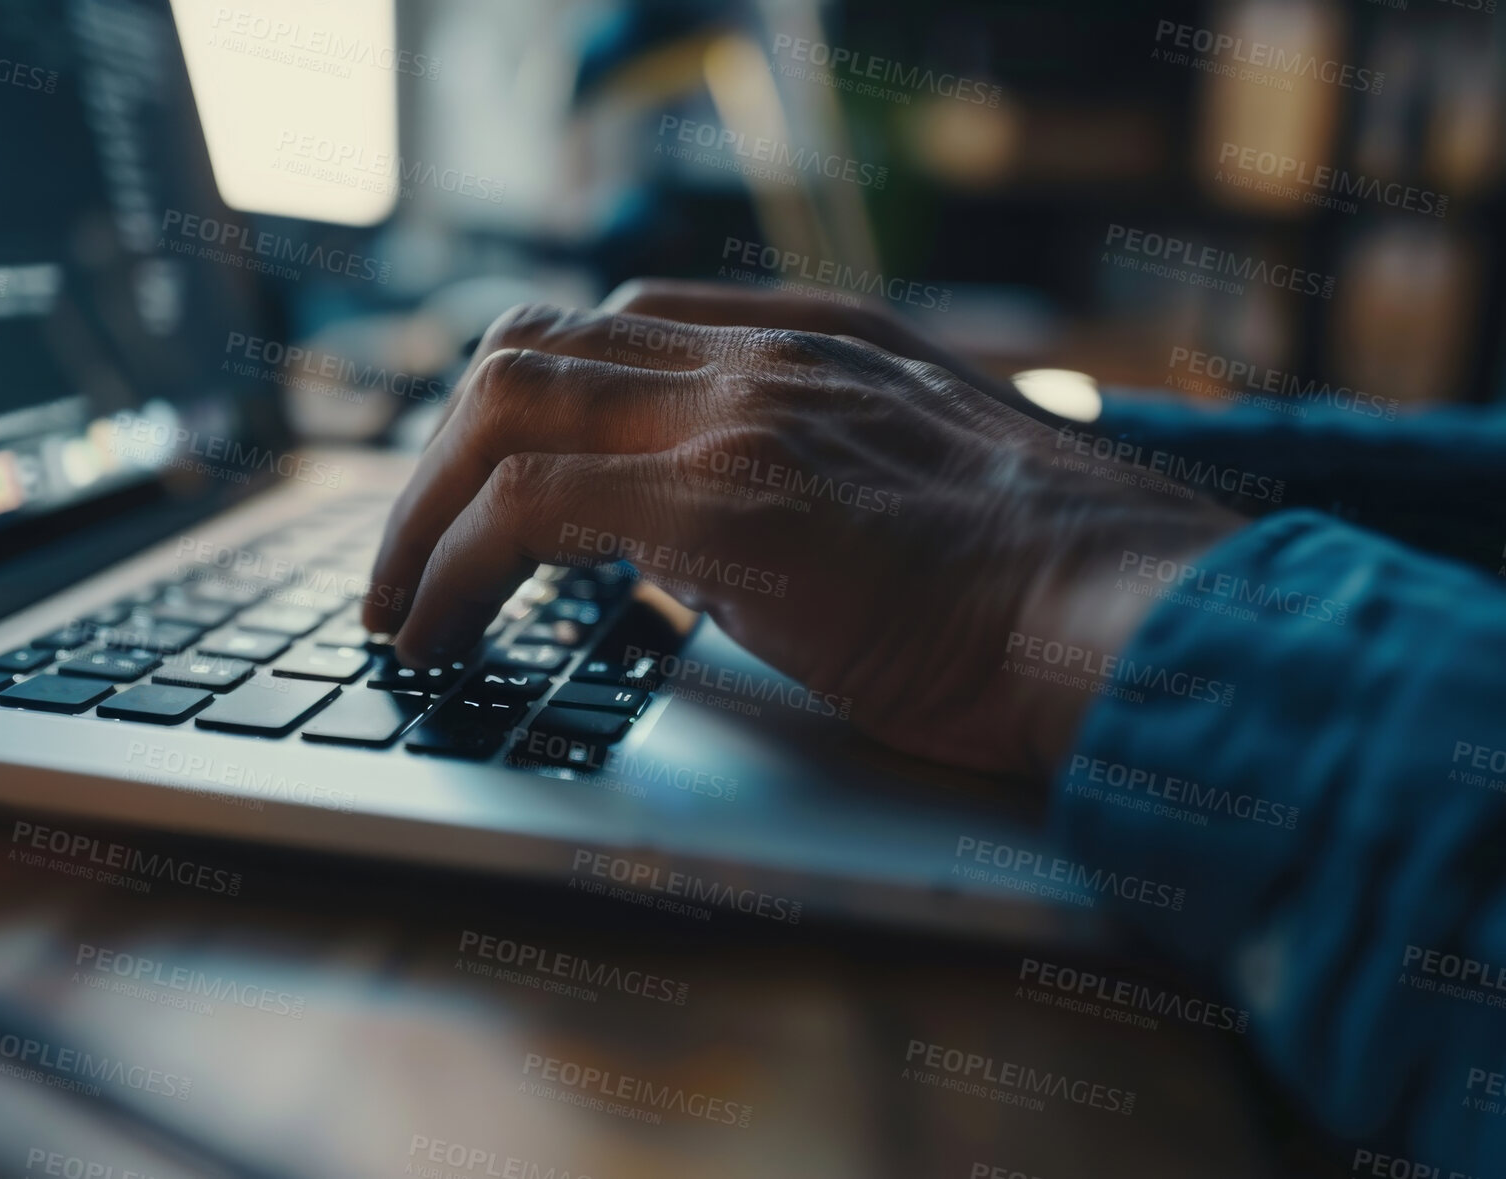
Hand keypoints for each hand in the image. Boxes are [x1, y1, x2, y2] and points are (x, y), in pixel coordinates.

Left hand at [363, 301, 1239, 778]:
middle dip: (445, 453)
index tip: (485, 482)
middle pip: (533, 349)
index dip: (527, 402)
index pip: (618, 325)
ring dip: (423, 509)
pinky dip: (451, 567)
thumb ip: (798, 483)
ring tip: (399, 603)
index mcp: (814, 343)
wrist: (1125, 617)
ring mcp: (742, 419)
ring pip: (504, 405)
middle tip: (413, 546)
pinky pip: (526, 507)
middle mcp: (766, 357)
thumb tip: (694, 551)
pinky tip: (434, 632)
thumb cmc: (1039, 587)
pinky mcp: (724, 504)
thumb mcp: (909, 494)